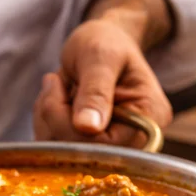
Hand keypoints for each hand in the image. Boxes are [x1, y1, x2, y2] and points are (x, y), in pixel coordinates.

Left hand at [33, 19, 171, 147]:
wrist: (102, 41)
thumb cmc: (106, 42)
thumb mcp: (100, 57)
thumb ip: (96, 90)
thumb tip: (88, 128)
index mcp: (150, 118)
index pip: (108, 145)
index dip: (70, 126)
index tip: (56, 85)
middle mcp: (136, 140)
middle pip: (85, 154)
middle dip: (56, 119)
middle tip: (53, 82)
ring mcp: (112, 146)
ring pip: (65, 154)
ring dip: (47, 119)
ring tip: (56, 86)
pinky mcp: (90, 147)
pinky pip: (58, 149)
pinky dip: (46, 124)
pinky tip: (53, 100)